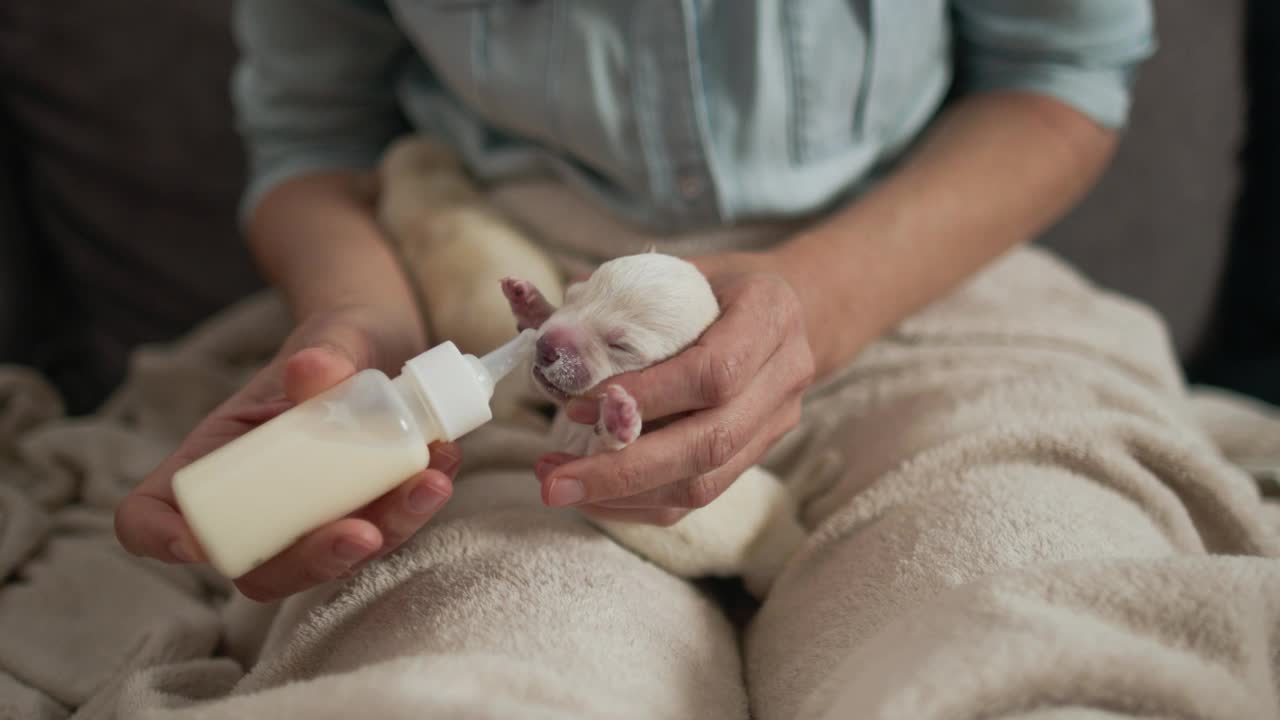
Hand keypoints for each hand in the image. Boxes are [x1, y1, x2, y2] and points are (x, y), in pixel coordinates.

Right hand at [114, 305, 460, 601]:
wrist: (388, 345)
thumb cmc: (338, 341)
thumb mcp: (331, 333)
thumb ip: (327, 348)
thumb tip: (312, 372)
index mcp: (216, 455)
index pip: (151, 514)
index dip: (162, 538)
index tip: (199, 545)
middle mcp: (257, 498)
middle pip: (257, 566)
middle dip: (311, 561)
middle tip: (363, 533)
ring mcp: (312, 516)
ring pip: (331, 556)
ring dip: (386, 533)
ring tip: (431, 483)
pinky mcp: (365, 517)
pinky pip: (384, 531)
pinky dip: (416, 506)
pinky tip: (444, 463)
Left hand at [534, 253, 814, 524]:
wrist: (792, 310)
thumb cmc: (719, 284)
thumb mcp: (679, 270)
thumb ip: (620, 298)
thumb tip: (545, 328)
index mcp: (769, 315)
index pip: (715, 372)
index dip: (648, 396)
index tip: (579, 405)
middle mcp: (783, 376)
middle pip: (710, 442)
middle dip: (624, 469)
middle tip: (552, 479)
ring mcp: (774, 424)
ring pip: (704, 484)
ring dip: (622, 494)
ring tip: (558, 483)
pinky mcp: (754, 457)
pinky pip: (696, 498)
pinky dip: (637, 504)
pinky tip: (589, 495)